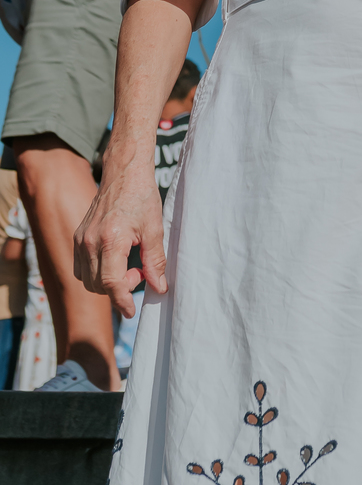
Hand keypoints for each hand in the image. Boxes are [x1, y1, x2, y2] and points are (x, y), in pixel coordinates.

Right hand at [74, 152, 165, 318]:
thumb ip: (156, 261)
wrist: (124, 173)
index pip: (111, 283)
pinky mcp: (78, 237)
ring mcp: (80, 240)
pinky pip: (81, 268)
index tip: (131, 311)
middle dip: (119, 289)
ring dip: (106, 283)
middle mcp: (90, 242)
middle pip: (98, 285)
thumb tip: (160, 288)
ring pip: (87, 280)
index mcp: (111, 239)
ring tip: (128, 267)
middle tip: (139, 273)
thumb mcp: (155, 229)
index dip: (122, 301)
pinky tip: (114, 261)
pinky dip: (96, 273)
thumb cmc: (142, 197)